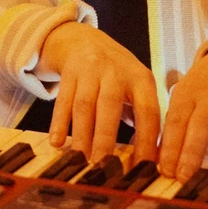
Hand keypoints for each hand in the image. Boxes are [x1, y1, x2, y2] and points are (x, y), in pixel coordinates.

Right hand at [38, 23, 160, 164]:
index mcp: (141, 78)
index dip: (146, 140)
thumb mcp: (137, 87)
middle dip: (105, 139)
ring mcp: (90, 69)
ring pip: (84, 104)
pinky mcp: (69, 72)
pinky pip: (63, 99)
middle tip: (102, 167)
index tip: (143, 167)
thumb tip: (151, 159)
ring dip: (81, 135)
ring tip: (80, 161)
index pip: (148, 112)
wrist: (85, 41)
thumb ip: (144, 118)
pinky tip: (56, 143)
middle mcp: (115, 71)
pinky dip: (59, 122)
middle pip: (110, 106)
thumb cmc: (118, 75)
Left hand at [158, 47, 207, 186]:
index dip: (170, 147)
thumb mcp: (185, 95)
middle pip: (202, 124)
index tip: (165, 172)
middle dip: (192, 152)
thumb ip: (175, 125)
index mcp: (189, 93)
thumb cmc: (204, 84)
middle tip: (184, 179)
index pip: (176, 121)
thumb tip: (162, 162)